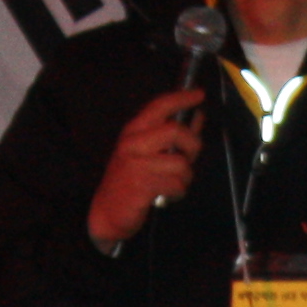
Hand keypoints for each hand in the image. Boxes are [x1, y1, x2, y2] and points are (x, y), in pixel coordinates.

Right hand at [88, 90, 207, 247]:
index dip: (181, 98)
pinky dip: (179, 192)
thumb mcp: (147, 152)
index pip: (159, 106)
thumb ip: (173, 135)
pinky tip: (168, 194)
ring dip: (185, 177)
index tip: (199, 94)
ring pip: (180, 163)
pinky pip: (177, 184)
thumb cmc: (130, 181)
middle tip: (189, 158)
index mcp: (134, 131)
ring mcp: (136, 164)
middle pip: (175, 131)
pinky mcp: (141, 185)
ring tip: (174, 183)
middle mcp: (133, 143)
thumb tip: (197, 117)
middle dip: (192, 145)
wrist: (107, 212)